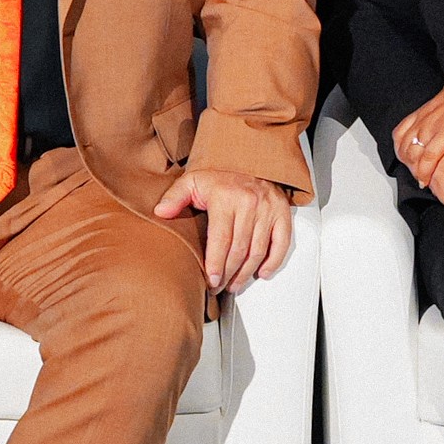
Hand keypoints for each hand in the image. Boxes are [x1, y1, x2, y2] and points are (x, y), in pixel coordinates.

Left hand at [156, 166, 296, 290]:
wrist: (248, 157)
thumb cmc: (220, 175)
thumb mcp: (192, 181)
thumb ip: (175, 197)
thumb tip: (161, 212)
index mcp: (226, 197)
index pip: (221, 239)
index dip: (216, 264)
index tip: (211, 281)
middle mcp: (250, 203)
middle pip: (239, 249)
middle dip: (228, 274)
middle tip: (218, 286)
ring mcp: (268, 208)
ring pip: (258, 250)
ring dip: (246, 273)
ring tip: (234, 284)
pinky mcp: (282, 212)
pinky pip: (282, 243)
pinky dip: (273, 262)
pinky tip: (261, 273)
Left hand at [389, 61, 443, 186]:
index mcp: (430, 106)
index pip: (403, 129)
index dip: (401, 146)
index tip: (407, 158)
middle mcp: (428, 114)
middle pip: (403, 142)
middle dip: (405, 160)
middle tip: (412, 173)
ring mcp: (436, 122)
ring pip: (413, 150)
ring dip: (413, 168)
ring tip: (418, 180)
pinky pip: (429, 156)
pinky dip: (424, 171)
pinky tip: (425, 180)